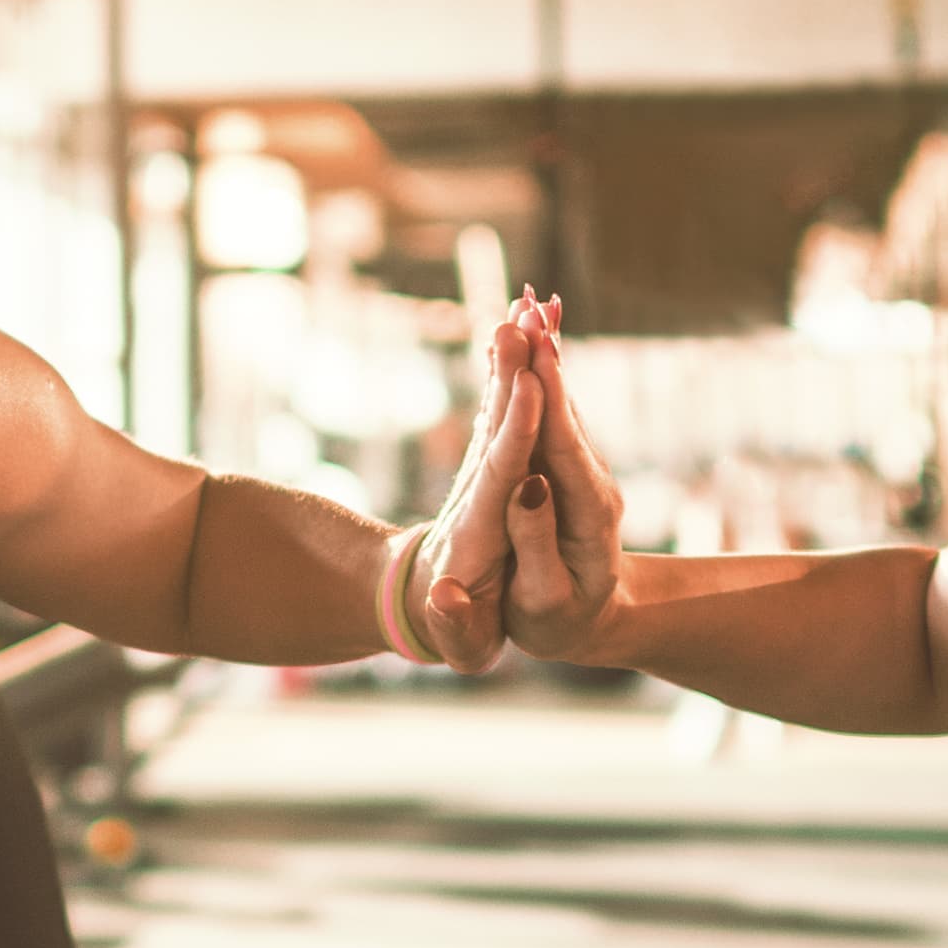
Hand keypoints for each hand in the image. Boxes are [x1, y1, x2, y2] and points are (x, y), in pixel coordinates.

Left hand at [401, 310, 549, 670]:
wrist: (419, 604)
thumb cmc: (454, 629)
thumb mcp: (458, 641)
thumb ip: (453, 623)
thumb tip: (447, 597)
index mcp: (477, 532)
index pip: (498, 475)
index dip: (514, 433)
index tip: (528, 388)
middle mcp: (477, 493)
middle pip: (497, 429)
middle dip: (511, 375)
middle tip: (522, 321)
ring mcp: (482, 474)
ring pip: (500, 409)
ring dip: (513, 359)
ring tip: (527, 306)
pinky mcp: (491, 463)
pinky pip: (507, 409)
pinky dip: (516, 369)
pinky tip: (527, 327)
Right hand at [495, 296, 626, 661]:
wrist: (596, 623)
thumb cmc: (561, 621)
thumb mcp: (545, 599)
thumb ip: (536, 541)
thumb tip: (527, 484)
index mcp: (588, 512)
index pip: (564, 446)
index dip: (548, 398)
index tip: (535, 352)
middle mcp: (592, 481)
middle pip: (565, 412)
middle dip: (546, 358)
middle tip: (527, 305)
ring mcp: (582, 471)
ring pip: (559, 404)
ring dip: (545, 353)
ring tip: (526, 304)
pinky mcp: (568, 467)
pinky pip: (549, 413)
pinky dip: (538, 372)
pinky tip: (527, 336)